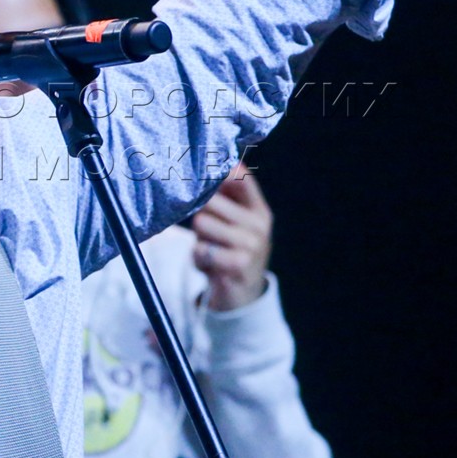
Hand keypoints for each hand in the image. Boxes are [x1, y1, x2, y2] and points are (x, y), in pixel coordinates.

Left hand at [190, 164, 272, 312]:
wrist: (241, 294)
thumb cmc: (230, 250)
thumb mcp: (233, 222)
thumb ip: (223, 196)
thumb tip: (203, 164)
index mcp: (259, 210)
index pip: (240, 177)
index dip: (217, 173)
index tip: (198, 173)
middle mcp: (259, 225)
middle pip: (211, 200)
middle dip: (199, 212)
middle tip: (205, 229)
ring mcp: (251, 245)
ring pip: (202, 222)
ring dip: (197, 237)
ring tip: (208, 246)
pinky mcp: (238, 265)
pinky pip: (201, 249)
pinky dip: (197, 256)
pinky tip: (209, 262)